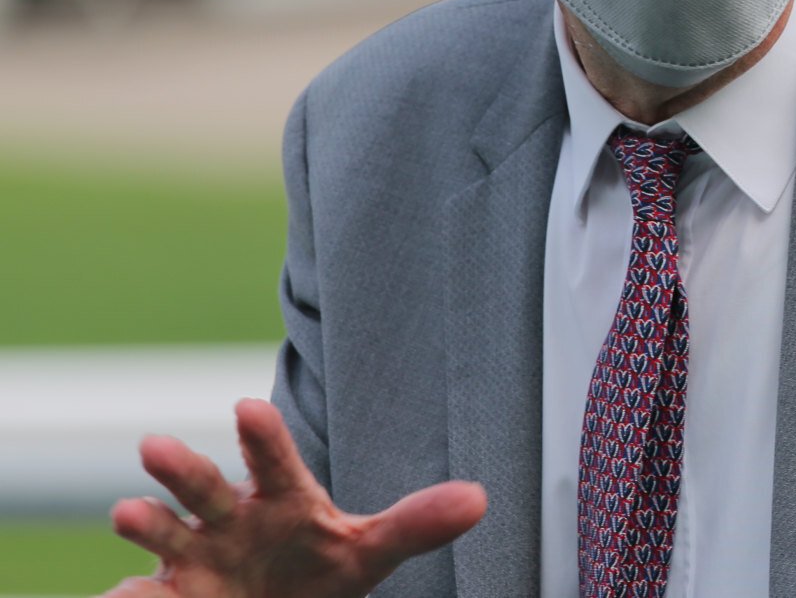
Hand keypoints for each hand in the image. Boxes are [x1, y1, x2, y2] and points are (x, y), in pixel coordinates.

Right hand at [102, 398, 485, 597]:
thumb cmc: (315, 569)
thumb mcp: (366, 553)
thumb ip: (415, 524)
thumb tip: (479, 499)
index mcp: (279, 498)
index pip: (274, 461)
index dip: (263, 438)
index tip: (247, 408)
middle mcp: (227, 520)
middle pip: (204, 488)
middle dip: (182, 469)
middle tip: (153, 445)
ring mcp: (192, 561)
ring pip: (163, 533)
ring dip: (145, 522)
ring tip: (127, 512)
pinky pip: (138, 596)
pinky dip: (128, 596)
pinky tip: (123, 595)